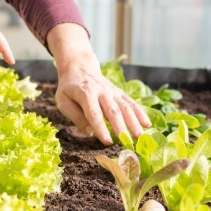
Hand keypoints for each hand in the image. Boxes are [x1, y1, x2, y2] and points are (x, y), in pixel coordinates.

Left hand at [47, 23, 149, 144]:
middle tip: (127, 142)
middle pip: (113, 111)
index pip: (94, 113)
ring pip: (125, 107)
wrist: (79, 67)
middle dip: (121, 127)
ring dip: (134, 122)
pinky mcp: (119, 92)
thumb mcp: (63, 101)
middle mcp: (101, 91)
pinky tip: (147, 124)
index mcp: (85, 93)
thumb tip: (90, 133)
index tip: (107, 141)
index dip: (101, 128)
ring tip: (140, 136)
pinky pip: (131, 102)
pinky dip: (140, 113)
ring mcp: (112, 91)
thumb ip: (76, 117)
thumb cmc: (69, 89)